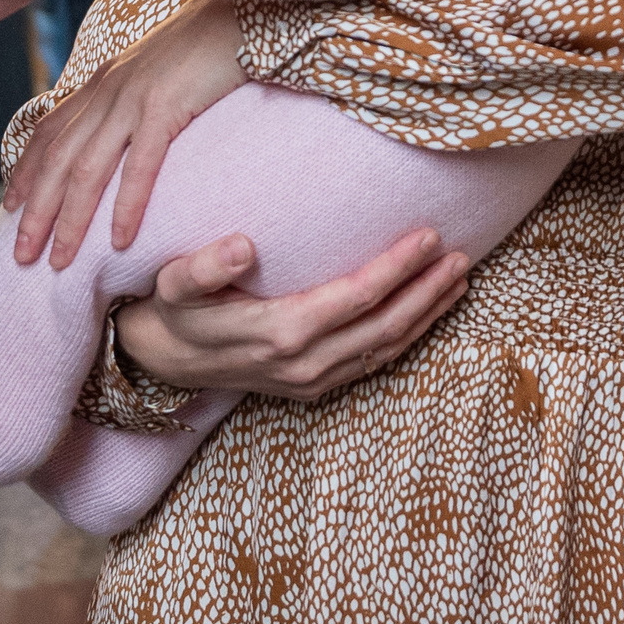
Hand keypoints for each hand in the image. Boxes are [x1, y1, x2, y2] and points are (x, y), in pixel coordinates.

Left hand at [4, 0, 242, 266]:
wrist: (243, 14)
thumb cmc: (206, 49)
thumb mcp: (154, 73)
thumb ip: (130, 101)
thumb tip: (120, 135)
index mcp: (102, 82)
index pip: (48, 132)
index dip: (24, 171)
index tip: (9, 209)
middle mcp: (107, 90)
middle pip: (58, 159)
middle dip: (35, 211)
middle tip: (20, 256)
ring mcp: (134, 97)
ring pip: (88, 168)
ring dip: (70, 219)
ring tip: (59, 261)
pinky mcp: (166, 104)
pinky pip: (140, 163)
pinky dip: (126, 204)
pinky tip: (119, 240)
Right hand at [115, 227, 469, 399]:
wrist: (162, 363)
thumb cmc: (175, 311)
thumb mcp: (174, 284)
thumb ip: (203, 267)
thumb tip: (242, 246)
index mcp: (279, 332)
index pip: (356, 297)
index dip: (396, 268)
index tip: (428, 236)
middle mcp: (304, 363)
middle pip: (384, 325)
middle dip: (427, 290)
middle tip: (461, 255)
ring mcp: (313, 380)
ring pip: (386, 347)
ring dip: (427, 314)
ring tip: (458, 279)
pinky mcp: (314, 387)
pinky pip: (374, 362)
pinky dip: (407, 337)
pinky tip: (426, 313)